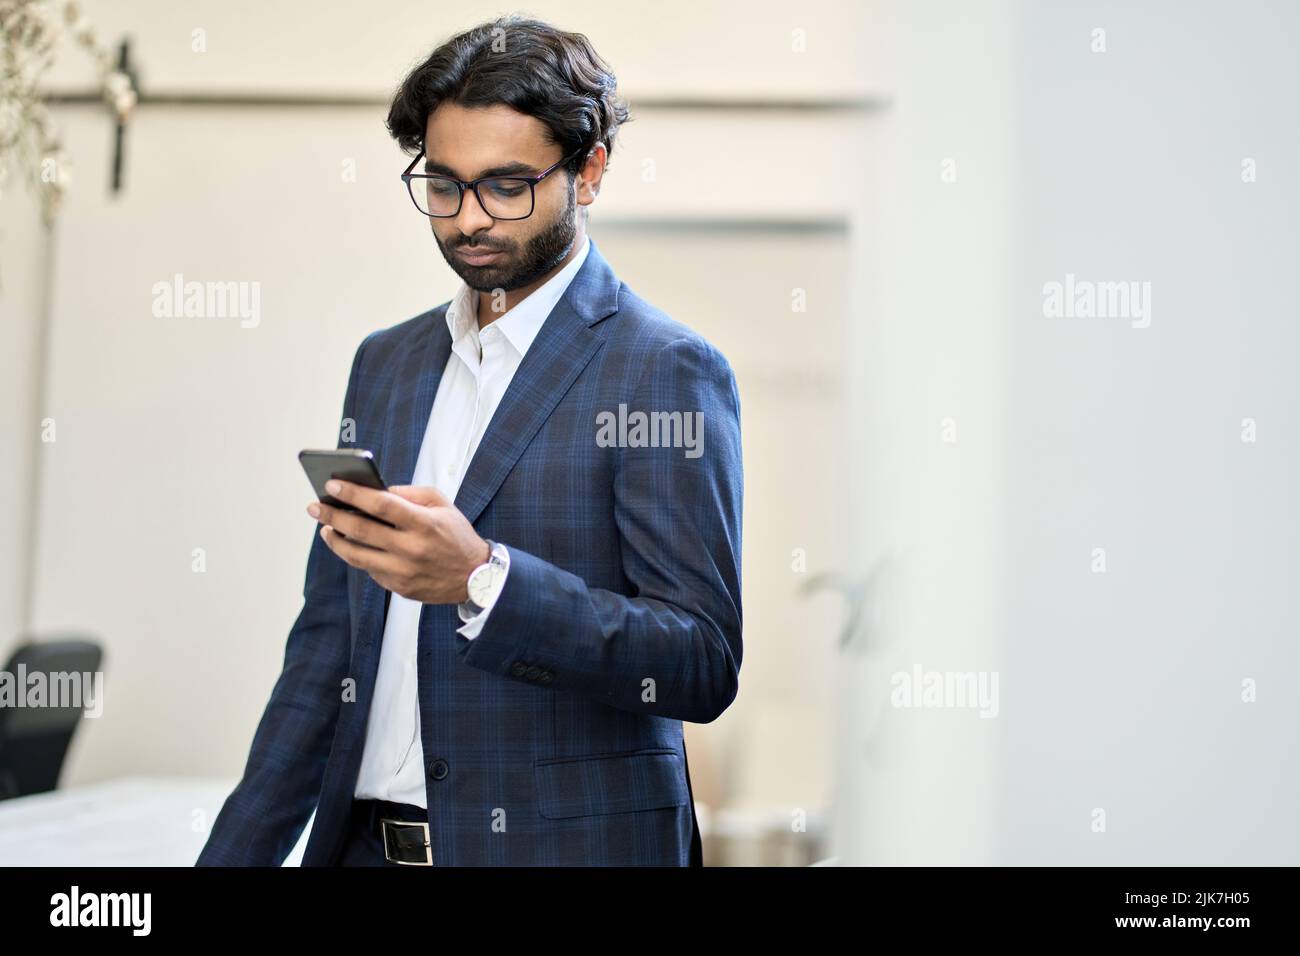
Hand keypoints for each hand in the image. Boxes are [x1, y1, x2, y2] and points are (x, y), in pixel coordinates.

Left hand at [308, 480, 489, 603]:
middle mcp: (411, 549)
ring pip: (357, 555)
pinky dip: (357, 556)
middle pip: (361, 530)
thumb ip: (410, 494)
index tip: (332, 485)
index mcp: (424, 523)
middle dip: (333, 515)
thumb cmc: (457, 535)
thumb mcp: (442, 504)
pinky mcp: (399, 588)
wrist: (475, 577)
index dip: (354, 494)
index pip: (381, 505)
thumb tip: (376, 491)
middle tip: (315, 507)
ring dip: (336, 540)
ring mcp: (403, 572)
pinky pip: (370, 570)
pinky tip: (350, 545)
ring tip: (326, 528)